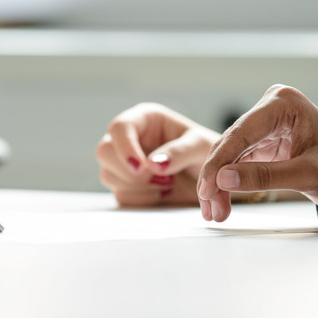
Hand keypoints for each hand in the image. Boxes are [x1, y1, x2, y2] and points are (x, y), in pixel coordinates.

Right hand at [96, 103, 219, 205]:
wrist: (213, 179)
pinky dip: (142, 199)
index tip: (141, 167)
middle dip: (130, 171)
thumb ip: (179, 152)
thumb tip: (152, 164)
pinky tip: (162, 193)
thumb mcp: (201, 146)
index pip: (119, 127)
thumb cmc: (208, 153)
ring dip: (138, 186)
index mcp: (144, 119)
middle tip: (162, 180)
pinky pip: (120, 194)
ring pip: (108, 175)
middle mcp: (129, 138)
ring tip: (168, 185)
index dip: (125, 147)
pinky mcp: (126, 183)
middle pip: (104, 151)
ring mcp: (124, 162)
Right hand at [197, 85, 317, 221]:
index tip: (207, 189)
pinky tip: (220, 201)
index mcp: (283, 103)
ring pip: (229, 154)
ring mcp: (263, 122)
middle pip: (230, 144)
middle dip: (217, 178)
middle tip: (211, 209)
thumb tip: (222, 180)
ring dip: (219, 183)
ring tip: (215, 212)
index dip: (219, 163)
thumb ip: (264, 176)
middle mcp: (269, 107)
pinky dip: (228, 181)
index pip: (240, 134)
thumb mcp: (306, 175)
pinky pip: (237, 160)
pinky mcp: (260, 138)